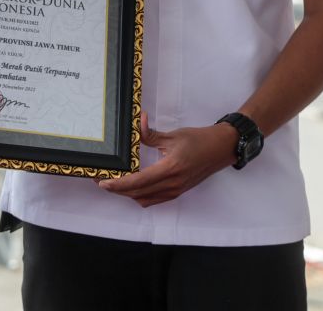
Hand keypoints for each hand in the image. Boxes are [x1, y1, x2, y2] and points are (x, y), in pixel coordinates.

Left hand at [97, 112, 235, 206]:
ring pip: (144, 199)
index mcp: (170, 169)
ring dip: (128, 194)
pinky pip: (154, 199)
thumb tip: (138, 122)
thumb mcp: (173, 135)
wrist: (220, 149)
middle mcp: (172, 184)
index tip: (103, 182)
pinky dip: (140, 196)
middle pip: (137, 194)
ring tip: (115, 183)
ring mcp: (175, 190)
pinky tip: (132, 186)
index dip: (118, 184)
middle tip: (102, 181)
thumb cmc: (198, 140)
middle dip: (117, 190)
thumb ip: (151, 134)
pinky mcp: (177, 192)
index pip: (138, 181)